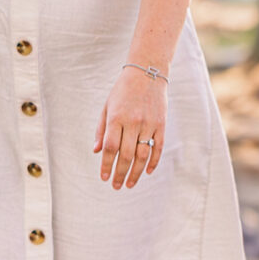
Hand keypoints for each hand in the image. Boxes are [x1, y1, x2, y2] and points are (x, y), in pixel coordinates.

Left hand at [95, 67, 164, 188]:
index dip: (106, 165)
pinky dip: (153, 162)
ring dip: (135, 173)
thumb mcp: (107, 107)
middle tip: (116, 186)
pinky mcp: (161, 125)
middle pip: (126, 155)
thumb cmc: (122, 91)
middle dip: (120, 174)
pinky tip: (147, 172)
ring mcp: (149, 124)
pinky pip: (158, 148)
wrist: (147, 73)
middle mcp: (133, 122)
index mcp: (116, 118)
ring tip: (129, 184)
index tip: (104, 177)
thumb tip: (96, 151)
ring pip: (142, 155)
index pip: (110, 148)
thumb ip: (101, 130)